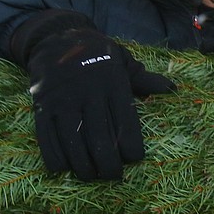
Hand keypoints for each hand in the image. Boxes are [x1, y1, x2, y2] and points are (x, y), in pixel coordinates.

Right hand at [11, 11, 174, 180]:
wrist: (54, 38)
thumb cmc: (97, 54)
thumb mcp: (123, 61)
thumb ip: (144, 79)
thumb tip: (172, 88)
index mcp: (113, 84)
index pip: (126, 123)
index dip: (131, 148)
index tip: (134, 159)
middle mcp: (88, 93)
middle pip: (100, 140)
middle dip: (109, 165)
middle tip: (113, 176)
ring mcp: (62, 101)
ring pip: (74, 144)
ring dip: (83, 166)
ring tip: (92, 175)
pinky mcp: (41, 107)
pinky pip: (47, 139)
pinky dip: (56, 159)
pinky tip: (65, 168)